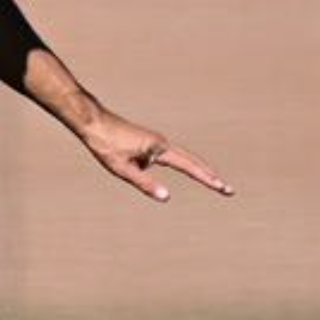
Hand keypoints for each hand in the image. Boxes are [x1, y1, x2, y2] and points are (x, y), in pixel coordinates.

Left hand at [78, 111, 231, 202]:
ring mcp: (156, 141)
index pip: (189, 166)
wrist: (92, 122)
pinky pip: (169, 156)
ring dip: (198, 170)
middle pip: (192, 161)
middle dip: (209, 175)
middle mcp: (162, 142)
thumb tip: (167, 197)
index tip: (222, 188)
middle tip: (227, 189)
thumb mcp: (123, 169)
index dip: (207, 179)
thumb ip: (145, 183)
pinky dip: (182, 164)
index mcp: (159, 147)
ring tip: (213, 182)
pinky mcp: (148, 142)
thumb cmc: (105, 145)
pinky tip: (173, 169)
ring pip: (182, 158)